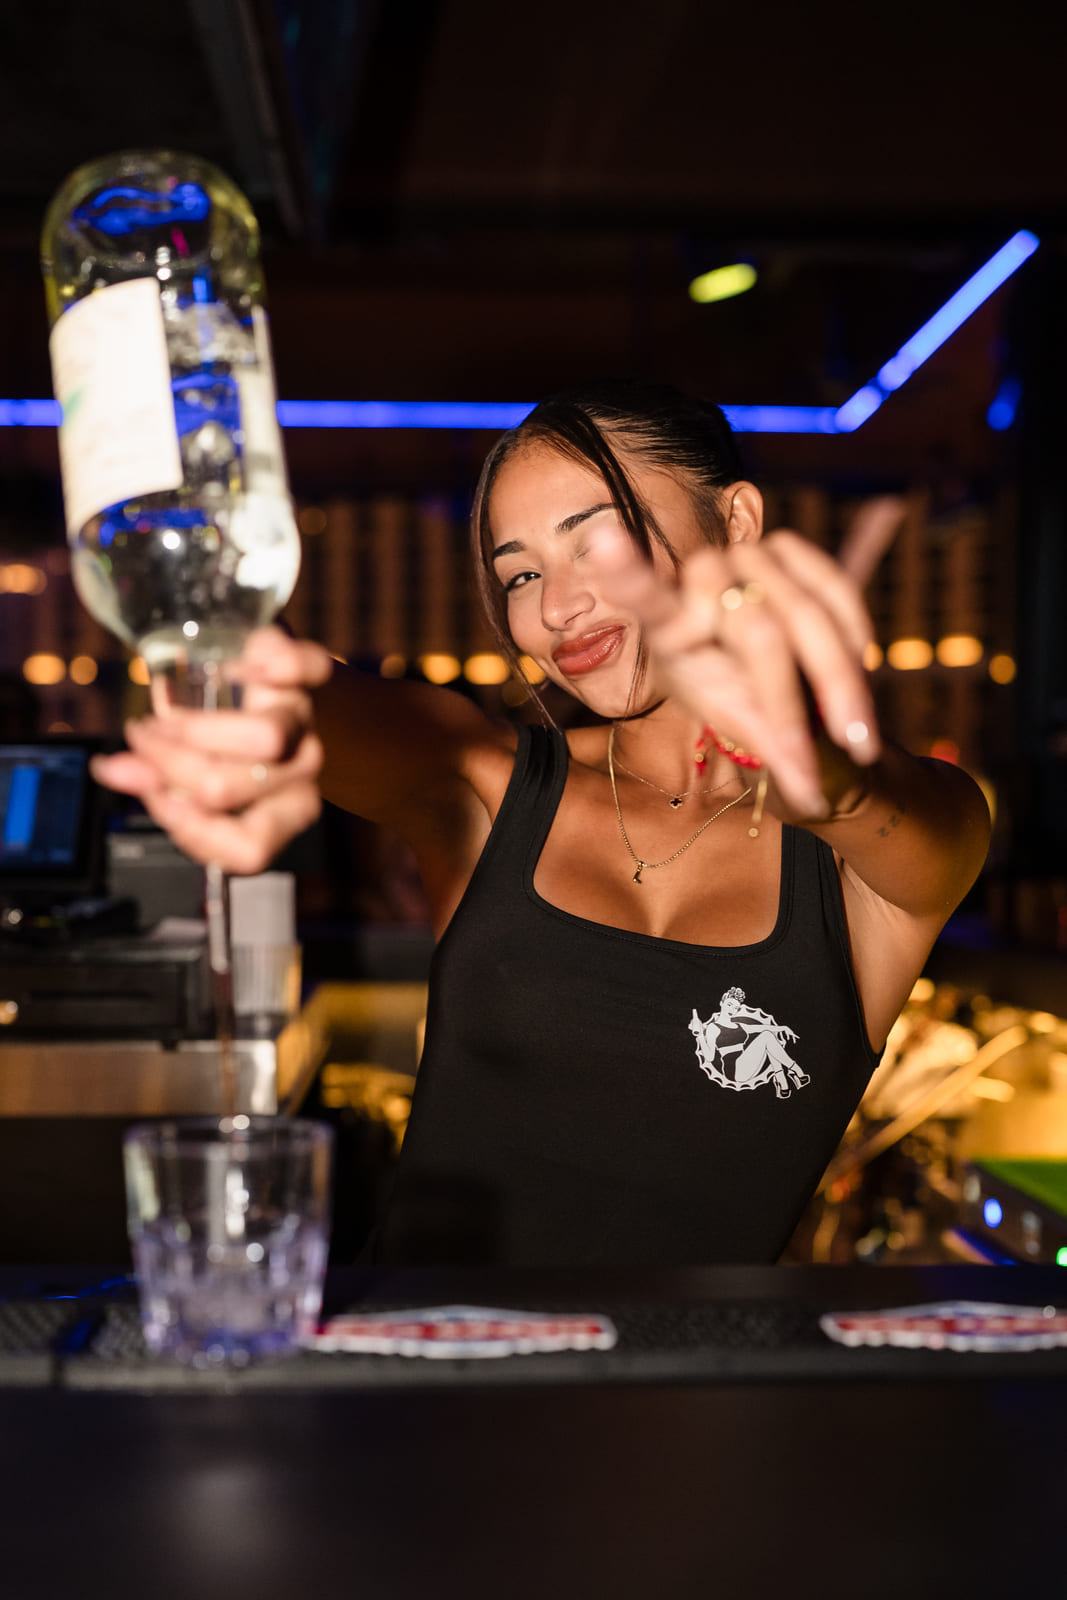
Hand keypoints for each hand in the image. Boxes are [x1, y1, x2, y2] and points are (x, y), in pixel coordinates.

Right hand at [90, 628, 333, 873]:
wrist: (280, 686)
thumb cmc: (235, 739)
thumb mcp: (193, 772)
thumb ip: (156, 780)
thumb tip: (112, 769)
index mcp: (286, 811)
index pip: (248, 849)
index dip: (191, 827)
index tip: (152, 791)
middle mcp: (302, 770)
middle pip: (228, 787)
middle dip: (166, 764)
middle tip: (142, 738)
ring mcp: (309, 720)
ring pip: (265, 738)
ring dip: (193, 726)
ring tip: (162, 714)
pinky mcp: (314, 671)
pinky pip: (306, 666)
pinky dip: (277, 661)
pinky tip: (246, 663)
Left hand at [598, 502, 902, 816]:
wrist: (774, 670)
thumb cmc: (750, 711)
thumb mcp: (751, 736)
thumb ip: (777, 753)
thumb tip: (815, 797)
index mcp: (671, 628)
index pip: (648, 598)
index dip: (630, 572)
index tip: (604, 540)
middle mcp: (700, 579)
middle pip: (759, 634)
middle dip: (792, 705)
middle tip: (811, 767)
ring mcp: (743, 557)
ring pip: (805, 614)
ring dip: (839, 681)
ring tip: (858, 739)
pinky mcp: (787, 549)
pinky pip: (835, 586)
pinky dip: (854, 633)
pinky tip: (863, 669)